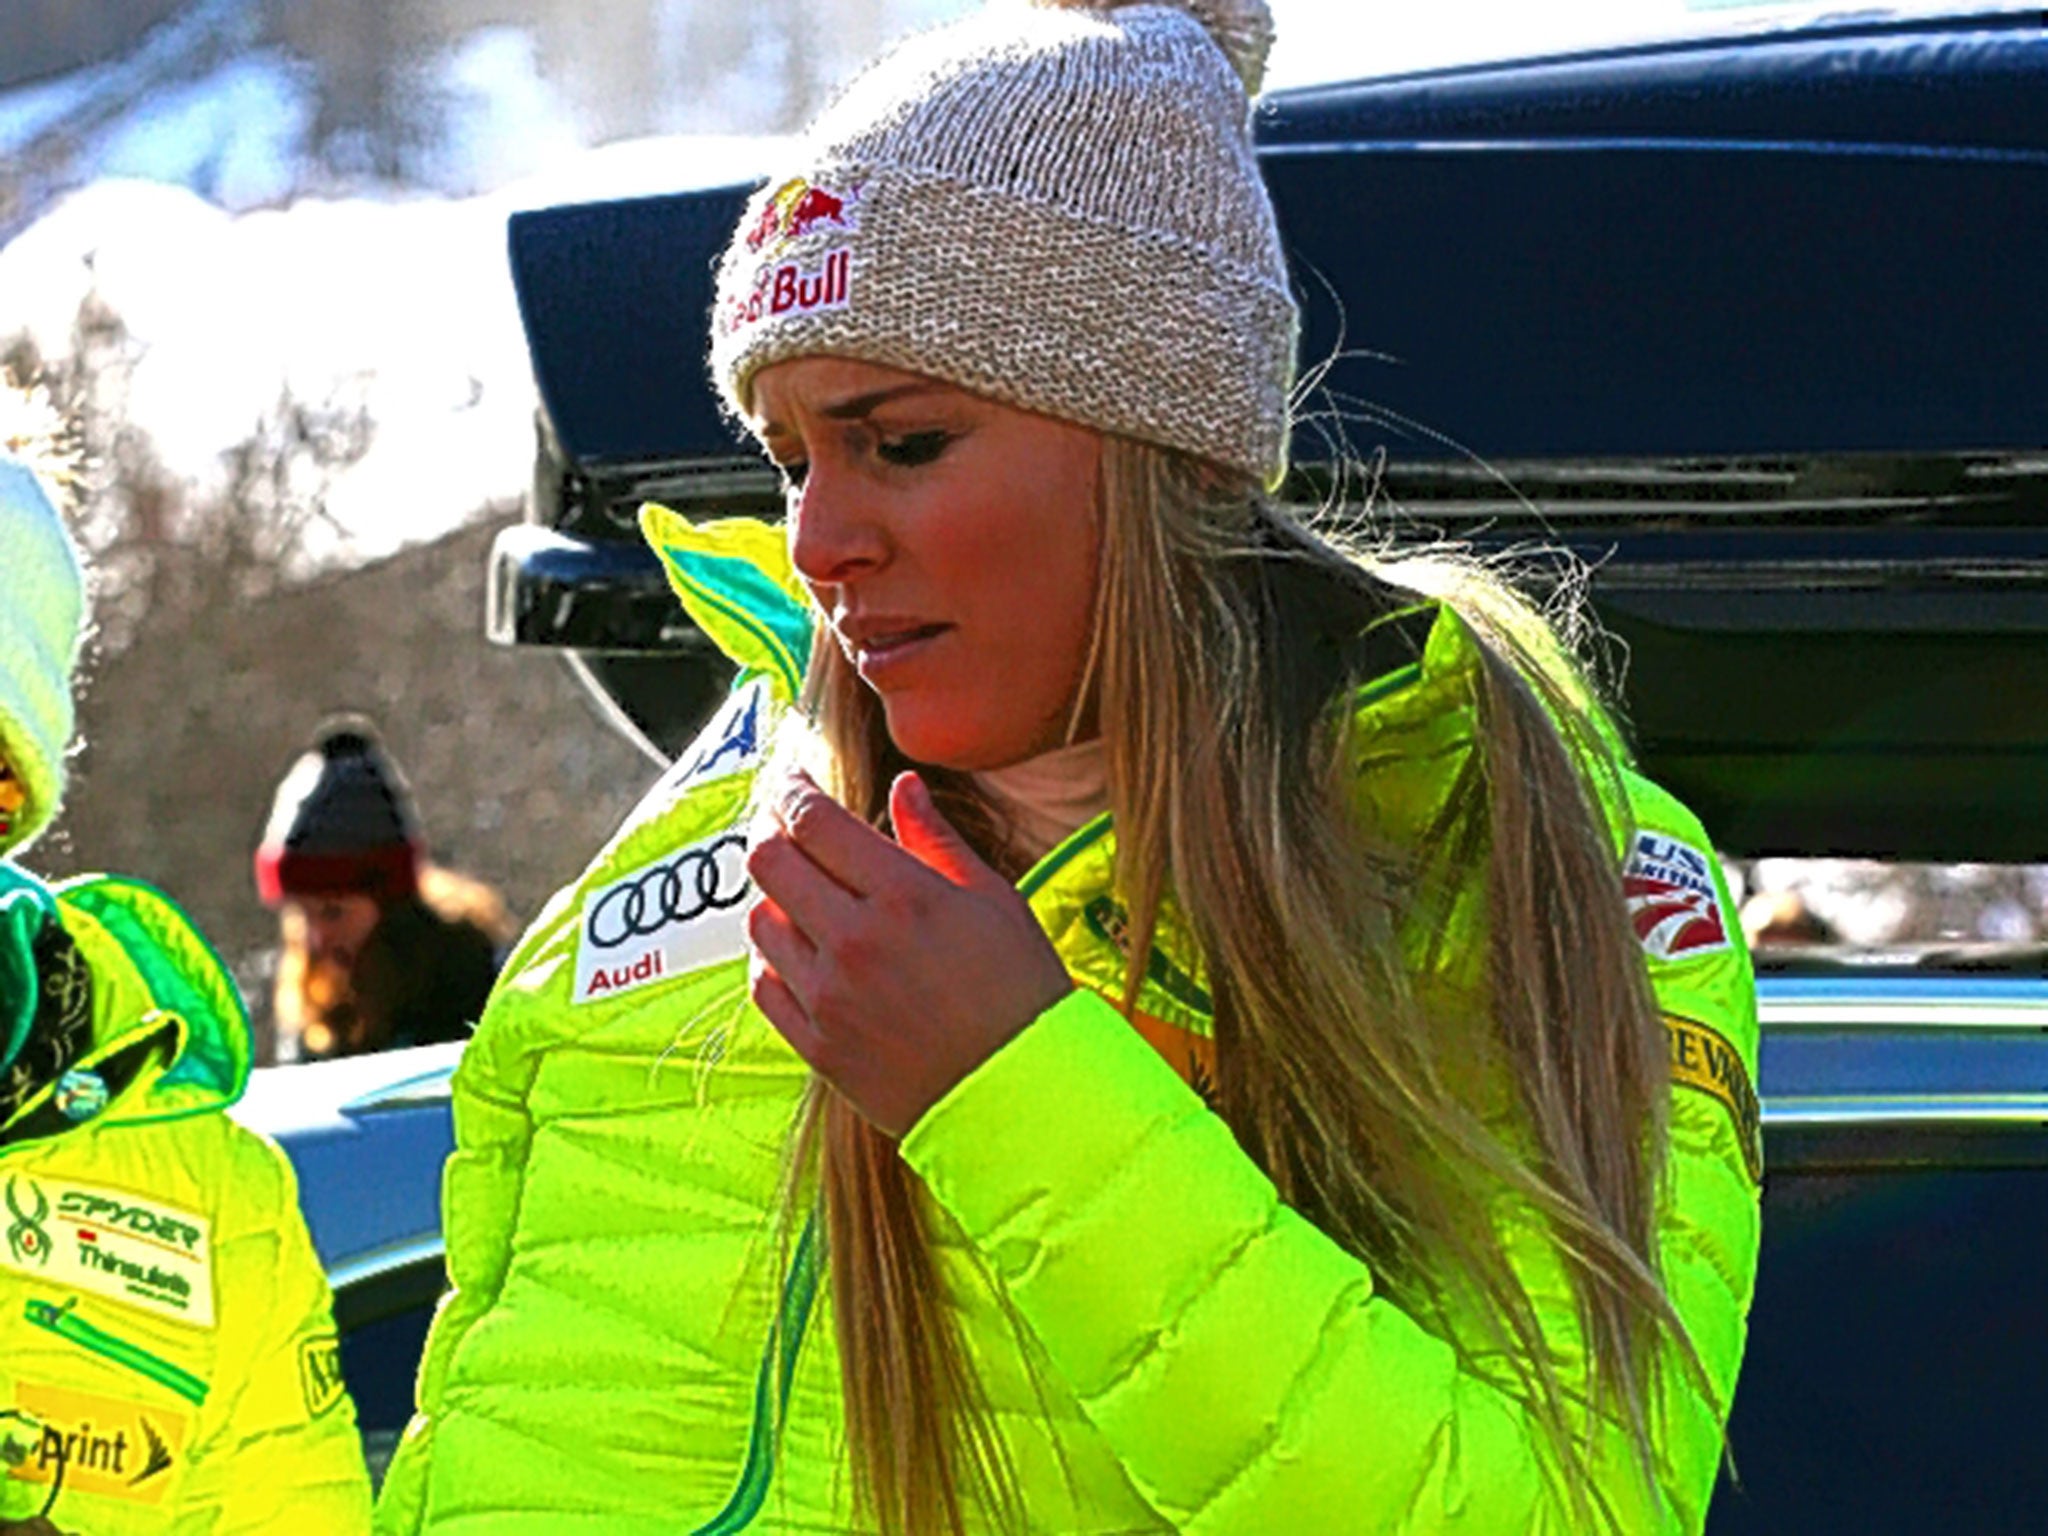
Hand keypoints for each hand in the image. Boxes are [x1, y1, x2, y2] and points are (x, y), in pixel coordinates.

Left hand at [746, 771, 1071, 1135]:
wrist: (1020, 1095)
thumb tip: (903, 786)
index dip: (793, 790)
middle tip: (786, 827)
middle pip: (770, 862)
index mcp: (903, 896)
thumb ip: (937, 840)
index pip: (815, 822)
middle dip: (771, 831)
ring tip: (802, 894)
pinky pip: (764, 987)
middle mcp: (855, 941)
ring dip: (773, 896)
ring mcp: (830, 998)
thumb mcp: (994, 900)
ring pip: (760, 922)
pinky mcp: (818, 1047)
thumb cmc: (1020, 992)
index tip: (793, 782)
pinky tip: (798, 951)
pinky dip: (771, 958)